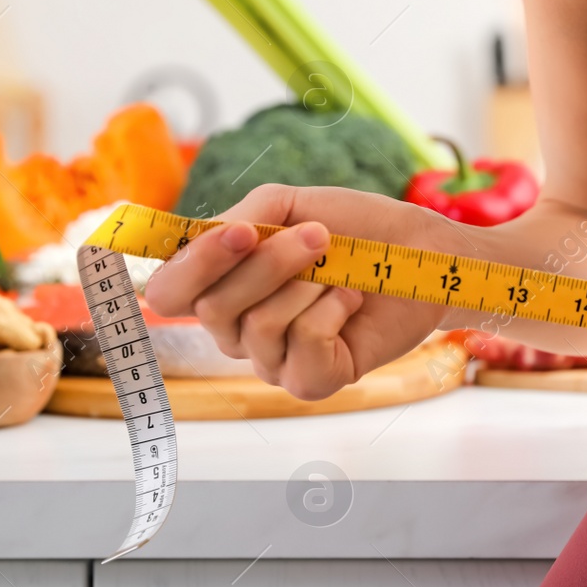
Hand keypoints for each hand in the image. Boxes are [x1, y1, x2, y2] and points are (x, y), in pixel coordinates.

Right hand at [145, 184, 460, 399]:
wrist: (418, 255)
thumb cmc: (353, 229)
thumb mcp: (288, 205)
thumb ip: (240, 217)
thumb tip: (210, 235)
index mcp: (219, 285)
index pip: (167, 293)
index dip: (193, 265)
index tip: (240, 232)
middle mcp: (235, 329)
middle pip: (213, 307)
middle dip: (270, 263)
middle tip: (318, 236)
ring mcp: (271, 360)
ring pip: (259, 326)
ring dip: (308, 284)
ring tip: (341, 271)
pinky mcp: (311, 380)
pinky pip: (301, 349)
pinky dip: (332, 313)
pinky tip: (350, 301)